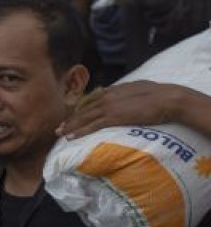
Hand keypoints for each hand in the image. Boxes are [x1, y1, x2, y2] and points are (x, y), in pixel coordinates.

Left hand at [58, 81, 187, 138]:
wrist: (167, 98)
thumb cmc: (159, 94)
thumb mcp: (139, 89)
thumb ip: (128, 93)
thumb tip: (126, 95)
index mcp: (113, 90)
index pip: (91, 101)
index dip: (81, 110)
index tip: (73, 117)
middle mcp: (106, 97)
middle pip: (83, 110)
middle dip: (70, 119)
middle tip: (59, 127)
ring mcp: (108, 107)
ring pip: (83, 118)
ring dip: (70, 126)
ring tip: (60, 133)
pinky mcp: (112, 117)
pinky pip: (91, 126)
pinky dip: (79, 132)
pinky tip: (70, 137)